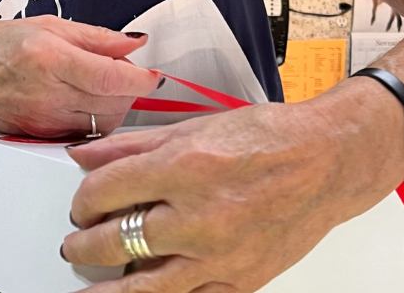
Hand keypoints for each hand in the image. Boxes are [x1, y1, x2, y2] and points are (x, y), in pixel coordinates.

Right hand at [0, 15, 161, 137]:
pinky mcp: (46, 142)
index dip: (142, 77)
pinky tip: (82, 103)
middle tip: (121, 71)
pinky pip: (89, 134)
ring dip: (116, 104)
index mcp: (50, 59)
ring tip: (98, 85)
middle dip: (130, 88)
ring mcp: (49, 124)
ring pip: (107, 121)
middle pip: (117, 102)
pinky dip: (97, 119)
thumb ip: (92, 36)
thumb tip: (134, 42)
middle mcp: (52, 95)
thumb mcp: (40, 26)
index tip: (153, 73)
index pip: (114, 76)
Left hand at [61, 81, 403, 291]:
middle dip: (84, 243)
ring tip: (88, 285)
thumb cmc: (268, 138)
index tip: (82, 202)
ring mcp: (220, 255)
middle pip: (114, 241)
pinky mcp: (240, 280)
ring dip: (106, 288)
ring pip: (143, 287)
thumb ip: (134, 144)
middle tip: (77, 241)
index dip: (82, 199)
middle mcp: (199, 215)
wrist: (326, 161)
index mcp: (184, 167)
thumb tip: (86, 155)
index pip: (104, 191)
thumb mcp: (195, 127)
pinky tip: (144, 292)